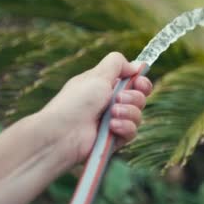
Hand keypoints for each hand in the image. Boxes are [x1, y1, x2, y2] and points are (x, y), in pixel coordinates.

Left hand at [38, 52, 152, 166]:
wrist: (62, 133)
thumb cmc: (76, 101)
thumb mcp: (97, 75)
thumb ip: (117, 64)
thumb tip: (136, 65)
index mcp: (105, 86)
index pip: (133, 82)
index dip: (140, 81)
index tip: (138, 81)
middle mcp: (111, 103)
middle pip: (140, 97)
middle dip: (134, 96)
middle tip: (118, 98)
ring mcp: (113, 121)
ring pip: (138, 114)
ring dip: (128, 112)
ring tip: (111, 114)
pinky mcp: (115, 139)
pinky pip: (132, 131)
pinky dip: (124, 127)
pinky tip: (111, 126)